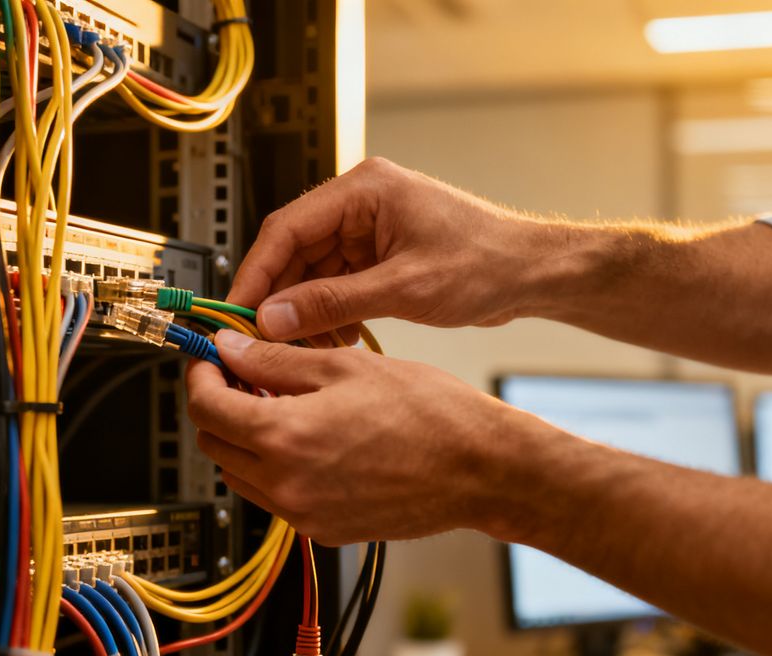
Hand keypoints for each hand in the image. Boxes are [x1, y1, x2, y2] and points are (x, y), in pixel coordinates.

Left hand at [186, 331, 544, 545]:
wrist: (480, 470)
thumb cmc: (429, 414)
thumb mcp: (344, 368)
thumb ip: (275, 361)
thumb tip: (230, 349)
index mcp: (285, 437)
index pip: (206, 407)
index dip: (201, 374)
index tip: (211, 357)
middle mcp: (287, 485)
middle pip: (215, 444)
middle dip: (218, 406)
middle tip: (243, 375)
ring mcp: (304, 514)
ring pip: (240, 474)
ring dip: (243, 439)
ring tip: (279, 404)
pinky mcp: (323, 530)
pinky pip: (275, 497)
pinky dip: (274, 467)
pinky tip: (307, 438)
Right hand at [230, 157, 551, 341]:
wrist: (534, 275)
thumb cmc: (488, 263)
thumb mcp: (404, 288)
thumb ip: (333, 302)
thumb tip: (275, 317)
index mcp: (363, 190)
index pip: (287, 228)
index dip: (256, 272)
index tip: (237, 309)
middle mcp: (360, 205)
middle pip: (294, 252)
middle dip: (279, 299)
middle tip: (263, 339)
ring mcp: (369, 230)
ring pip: (311, 273)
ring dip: (304, 312)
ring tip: (305, 348)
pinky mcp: (378, 256)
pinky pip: (335, 285)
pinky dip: (329, 314)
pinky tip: (335, 341)